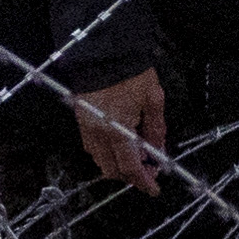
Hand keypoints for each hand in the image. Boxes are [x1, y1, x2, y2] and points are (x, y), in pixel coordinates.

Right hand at [70, 67, 167, 193]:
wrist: (103, 51)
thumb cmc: (130, 72)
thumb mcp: (153, 98)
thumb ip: (156, 128)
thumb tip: (158, 150)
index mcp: (118, 130)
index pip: (130, 167)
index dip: (143, 181)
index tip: (153, 188)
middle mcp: (98, 133)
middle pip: (112, 169)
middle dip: (130, 175)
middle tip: (148, 169)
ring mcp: (86, 127)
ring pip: (100, 160)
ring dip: (117, 165)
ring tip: (136, 155)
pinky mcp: (80, 119)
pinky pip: (92, 146)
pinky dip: (106, 153)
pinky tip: (119, 144)